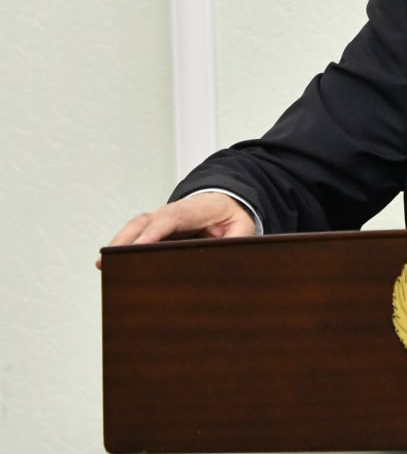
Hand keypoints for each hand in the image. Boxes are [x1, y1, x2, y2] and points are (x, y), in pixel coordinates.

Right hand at [96, 192, 256, 269]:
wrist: (227, 202)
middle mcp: (173, 212)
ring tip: (102, 265)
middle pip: (146, 221)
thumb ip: (236, 241)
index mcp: (197, 209)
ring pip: (135, 226)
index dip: (154, 232)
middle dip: (126, 239)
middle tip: (110, 259)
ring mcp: (161, 219)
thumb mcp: (243, 228)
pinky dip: (121, 245)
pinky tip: (109, 263)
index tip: (139, 247)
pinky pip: (136, 233)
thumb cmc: (233, 216)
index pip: (172, 218)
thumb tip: (227, 256)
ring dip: (118, 243)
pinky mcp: (155, 228)